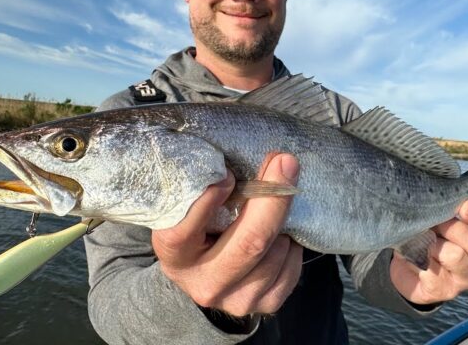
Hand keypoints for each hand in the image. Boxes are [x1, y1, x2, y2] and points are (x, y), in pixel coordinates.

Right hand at [151, 154, 303, 316]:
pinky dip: (291, 245)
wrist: (203, 274)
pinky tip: (279, 234)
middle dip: (272, 199)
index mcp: (176, 256)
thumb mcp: (189, 209)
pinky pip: (291, 268)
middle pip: (249, 243)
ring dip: (283, 222)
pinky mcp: (264, 305)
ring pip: (275, 252)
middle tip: (285, 162)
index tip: (227, 175)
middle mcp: (204, 283)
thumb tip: (253, 161)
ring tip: (274, 205)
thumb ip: (208, 188)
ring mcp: (236, 300)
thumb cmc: (197, 227)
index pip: (184, 231)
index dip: (206, 202)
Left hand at [390, 200, 467, 304]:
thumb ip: (444, 212)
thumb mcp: (437, 221)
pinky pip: (433, 272)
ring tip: (422, 240)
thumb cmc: (426, 238)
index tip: (464, 206)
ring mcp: (466, 279)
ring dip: (434, 244)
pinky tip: (414, 257)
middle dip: (452, 227)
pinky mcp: (446, 291)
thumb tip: (438, 198)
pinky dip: (420, 260)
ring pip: (456, 255)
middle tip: (433, 223)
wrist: (407, 270)